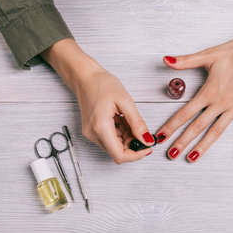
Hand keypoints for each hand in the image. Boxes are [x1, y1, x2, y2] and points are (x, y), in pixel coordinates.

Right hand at [41, 39, 153, 163]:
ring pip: (115, 146)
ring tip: (129, 119)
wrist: (85, 77)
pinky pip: (110, 139)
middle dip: (133, 144)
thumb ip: (137, 123)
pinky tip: (122, 120)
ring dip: (127, 138)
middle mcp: (93, 134)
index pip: (119, 155)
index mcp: (101, 127)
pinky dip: (120, 134)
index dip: (136, 155)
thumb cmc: (101, 84)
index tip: (147, 147)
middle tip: (141, 129)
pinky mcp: (92, 131)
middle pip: (117, 152)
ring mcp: (91, 133)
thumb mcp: (125, 101)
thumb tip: (147, 139)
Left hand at [156, 32, 232, 161]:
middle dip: (183, 142)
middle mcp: (220, 104)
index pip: (185, 113)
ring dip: (203, 147)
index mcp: (209, 92)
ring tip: (192, 158)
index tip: (161, 136)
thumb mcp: (210, 54)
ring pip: (216, 132)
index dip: (171, 125)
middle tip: (171, 154)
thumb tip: (167, 60)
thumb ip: (186, 61)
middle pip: (197, 127)